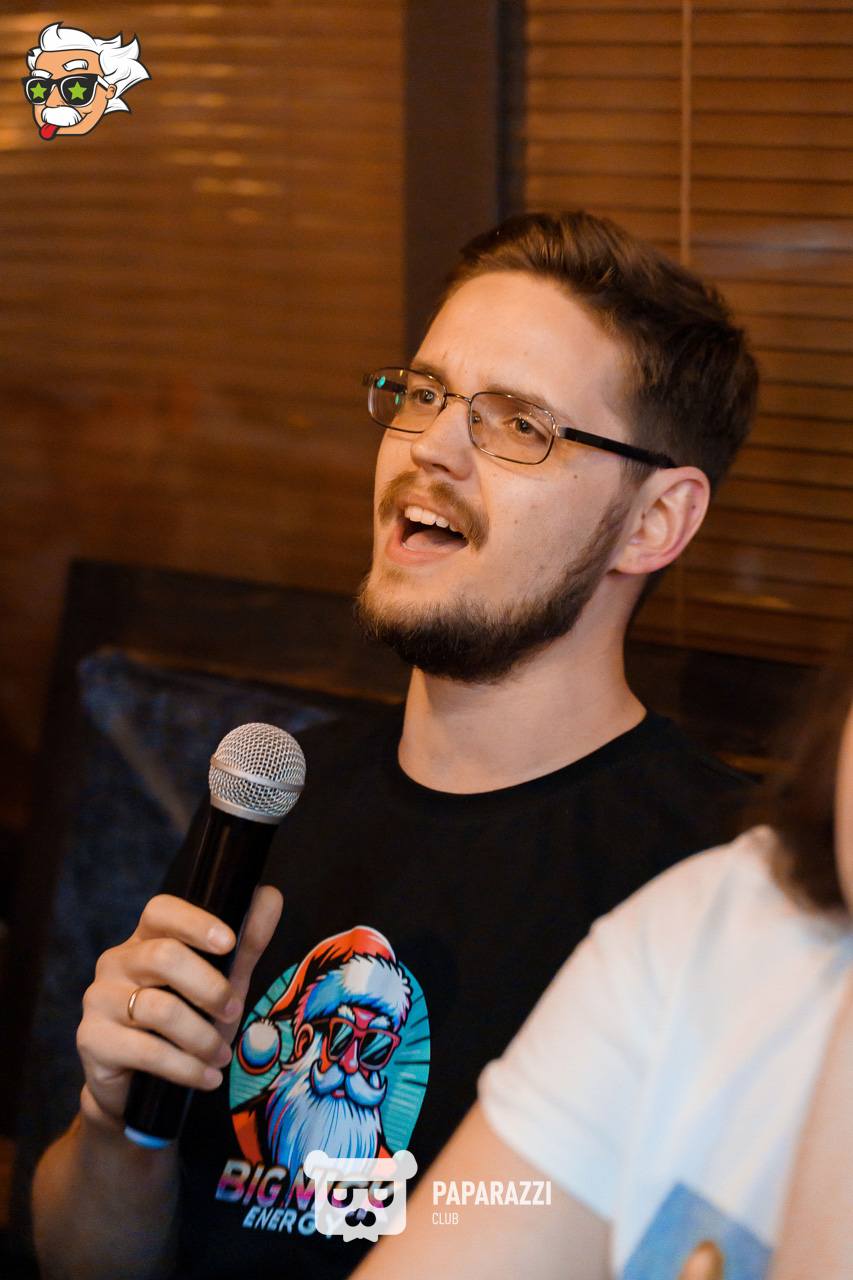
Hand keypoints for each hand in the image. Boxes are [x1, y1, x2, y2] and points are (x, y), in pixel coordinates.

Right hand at [76, 886, 282, 1130]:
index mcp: (145, 939)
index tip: (228, 942)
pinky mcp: (93, 1040)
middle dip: (210, 988)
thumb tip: (270, 896)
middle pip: (164, 957)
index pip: (161, 911)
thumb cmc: (184, 1024)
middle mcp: (117, 962)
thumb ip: (245, 943)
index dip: (195, 922)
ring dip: (203, 1038)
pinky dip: (187, 1068)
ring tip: (221, 1056)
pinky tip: (207, 1077)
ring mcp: (100, 999)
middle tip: (234, 1013)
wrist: (138, 1087)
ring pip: (160, 1009)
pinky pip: (147, 1051)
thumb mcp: (221, 982)